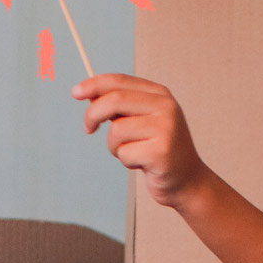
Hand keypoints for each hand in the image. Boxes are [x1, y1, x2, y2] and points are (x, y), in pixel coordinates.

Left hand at [74, 74, 213, 208]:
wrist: (187, 180)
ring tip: (133, 152)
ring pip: (117, 130)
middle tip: (88, 129)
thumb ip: (120, 107)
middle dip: (93, 114)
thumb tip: (88, 94)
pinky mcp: (161, 152)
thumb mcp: (141, 121)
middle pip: (114, 100)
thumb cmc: (157, 150)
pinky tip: (143, 164)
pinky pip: (125, 153)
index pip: (120, 81)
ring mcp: (166, 129)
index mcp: (160, 95)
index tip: (76, 92)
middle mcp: (165, 107)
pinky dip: (127, 162)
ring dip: (115, 146)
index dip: (94, 85)